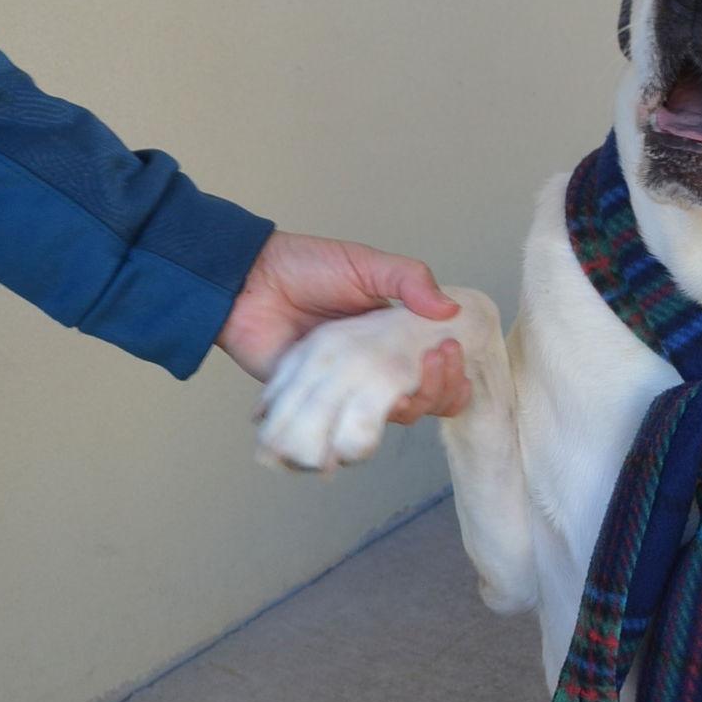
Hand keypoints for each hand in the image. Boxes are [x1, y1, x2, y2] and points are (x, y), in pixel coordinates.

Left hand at [216, 230, 471, 419]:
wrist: (250, 280)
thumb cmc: (304, 267)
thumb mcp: (366, 264)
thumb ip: (409, 280)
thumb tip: (452, 308)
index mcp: (392, 342)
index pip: (436, 374)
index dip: (451, 374)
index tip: (449, 351)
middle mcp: (372, 374)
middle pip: (422, 404)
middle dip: (439, 390)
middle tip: (435, 361)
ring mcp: (344, 393)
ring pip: (389, 424)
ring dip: (409, 411)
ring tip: (405, 389)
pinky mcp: (314, 407)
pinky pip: (340, 434)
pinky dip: (357, 436)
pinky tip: (369, 417)